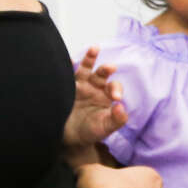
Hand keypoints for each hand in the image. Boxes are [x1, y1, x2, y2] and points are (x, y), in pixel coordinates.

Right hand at [61, 47, 126, 164]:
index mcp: (107, 95)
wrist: (70, 139)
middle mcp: (95, 87)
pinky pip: (67, 76)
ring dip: (89, 59)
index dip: (116, 89)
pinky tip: (71, 59)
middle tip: (111, 67)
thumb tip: (121, 106)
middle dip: (106, 69)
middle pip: (101, 74)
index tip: (116, 99)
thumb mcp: (106, 128)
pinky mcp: (65, 88)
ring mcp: (79, 86)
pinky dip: (68, 67)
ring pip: (85, 70)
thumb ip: (117, 119)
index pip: (114, 86)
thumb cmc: (91, 131)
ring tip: (95, 49)